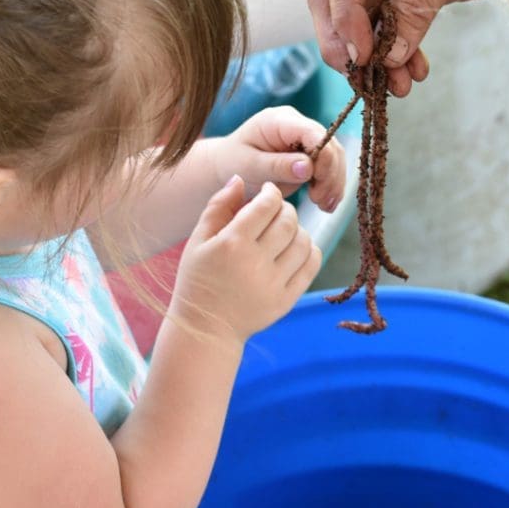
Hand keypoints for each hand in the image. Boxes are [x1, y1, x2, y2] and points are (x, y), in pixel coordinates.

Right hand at [170, 177, 322, 342]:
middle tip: (277, 211)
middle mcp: (255, 262)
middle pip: (288, 221)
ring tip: (285, 231)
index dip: (272, 192)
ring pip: (304, 242)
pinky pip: (311, 266)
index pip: (266, 205)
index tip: (269, 192)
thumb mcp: (198, 242)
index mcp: (231, 244)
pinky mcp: (286, 300)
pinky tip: (296, 248)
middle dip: (286, 209)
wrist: (206, 328)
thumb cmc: (198, 280)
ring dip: (298, 229)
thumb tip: (240, 179)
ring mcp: (274, 283)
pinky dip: (310, 251)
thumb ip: (218, 207)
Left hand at [217, 106, 345, 213]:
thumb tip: (308, 167)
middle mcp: (297, 124)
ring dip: (334, 183)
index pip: (313, 132)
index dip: (323, 157)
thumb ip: (278, 166)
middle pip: (329, 145)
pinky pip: (330, 168)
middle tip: (321, 201)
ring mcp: (305, 138)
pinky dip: (330, 186)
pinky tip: (326, 204)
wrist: (226, 167)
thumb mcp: (250, 166)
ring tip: (325, 206)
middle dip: (331, 174)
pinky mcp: (310, 154)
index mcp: (279, 120)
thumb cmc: (233, 163)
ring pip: (334, 157)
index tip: (318, 184)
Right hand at [308, 0, 488, 95]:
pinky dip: (395, 47)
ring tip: (398, 85)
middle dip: (350, 44)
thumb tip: (390, 55)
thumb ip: (415, 6)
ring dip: (376, 55)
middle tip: (364, 79)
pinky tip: (411, 70)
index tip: (362, 56)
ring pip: (357, 16)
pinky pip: (381, 20)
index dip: (345, 17)